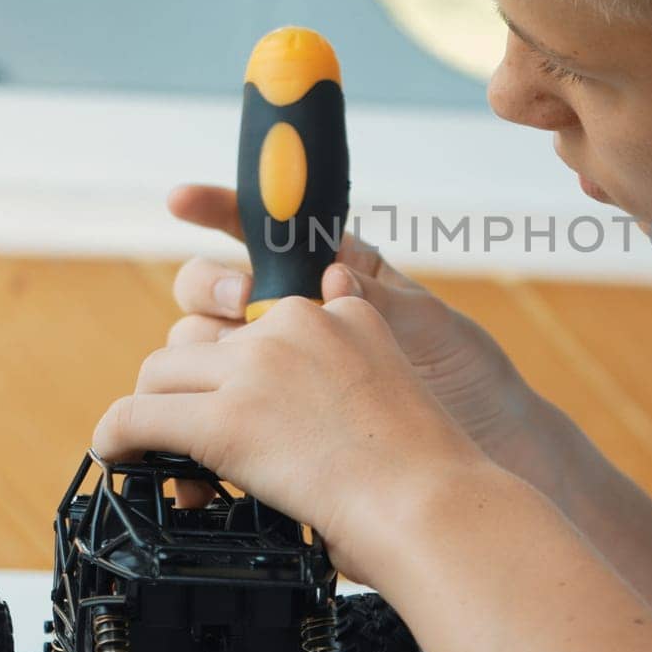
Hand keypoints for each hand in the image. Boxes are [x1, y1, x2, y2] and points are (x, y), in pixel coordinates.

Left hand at [93, 294, 487, 583]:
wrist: (433, 506)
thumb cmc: (425, 471)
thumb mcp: (394, 380)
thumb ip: (351, 352)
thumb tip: (331, 315)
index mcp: (340, 314)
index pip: (253, 324)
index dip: (235, 368)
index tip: (238, 403)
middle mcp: (295, 325)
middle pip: (202, 338)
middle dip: (187, 387)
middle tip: (185, 434)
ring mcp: (257, 368)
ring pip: (162, 370)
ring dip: (153, 410)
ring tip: (151, 448)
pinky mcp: (225, 418)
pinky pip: (138, 416)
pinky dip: (117, 436)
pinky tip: (116, 456)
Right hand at [162, 185, 562, 492]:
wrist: (470, 453)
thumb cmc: (460, 376)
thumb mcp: (428, 325)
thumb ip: (379, 297)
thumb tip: (335, 275)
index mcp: (325, 270)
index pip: (259, 227)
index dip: (214, 207)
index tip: (181, 198)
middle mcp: (287, 316)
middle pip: (210, 290)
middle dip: (211, 288)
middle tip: (242, 300)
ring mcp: (271, 370)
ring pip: (199, 351)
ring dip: (199, 358)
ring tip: (234, 366)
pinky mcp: (261, 425)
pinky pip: (210, 415)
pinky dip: (196, 424)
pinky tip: (211, 433)